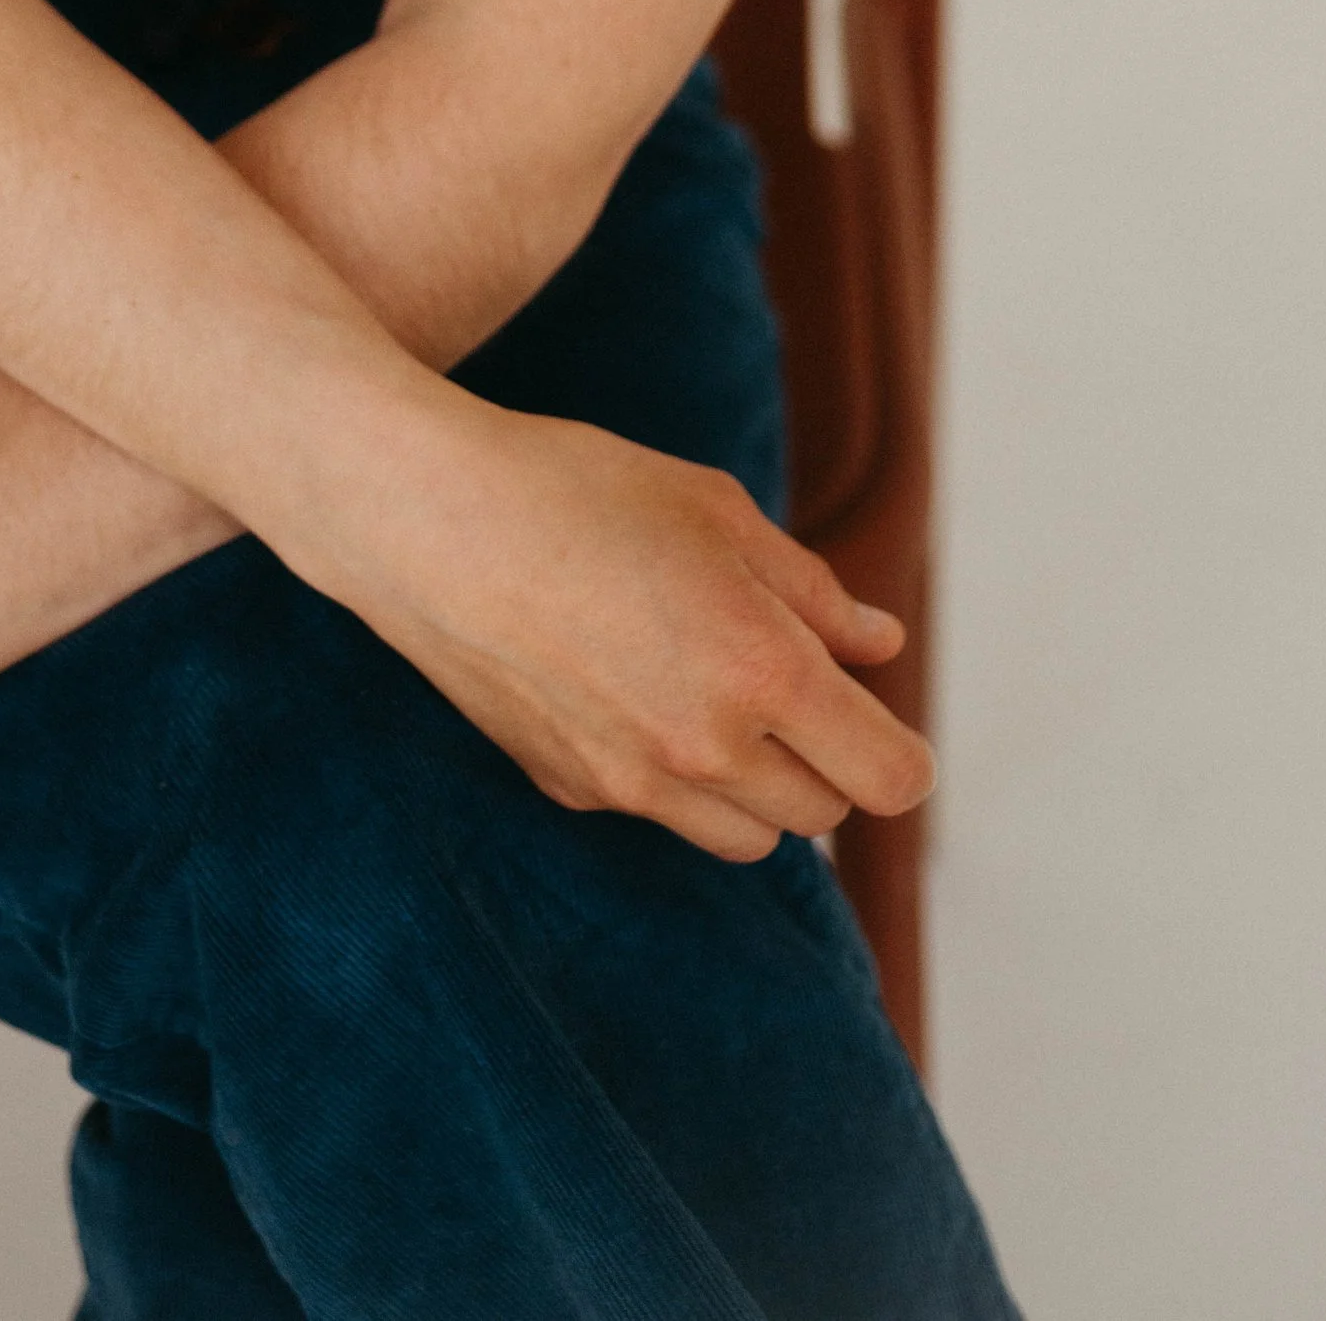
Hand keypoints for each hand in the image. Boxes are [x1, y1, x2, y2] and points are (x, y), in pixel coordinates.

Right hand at [342, 401, 933, 862]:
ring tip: (712, 690)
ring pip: (748, 835)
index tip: (874, 712)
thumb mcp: (715, 510)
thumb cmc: (576, 489)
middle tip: (783, 675)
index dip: (900, 749)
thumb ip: (812, 591)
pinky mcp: (571, 790)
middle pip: (824, 812)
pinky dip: (674, 777)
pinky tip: (629, 689)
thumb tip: (882, 646)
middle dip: (826, 756)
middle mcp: (705, 747)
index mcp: (761, 671)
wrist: (425, 518)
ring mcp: (633, 782)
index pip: (889, 776)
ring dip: (758, 784)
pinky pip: (661, 812)